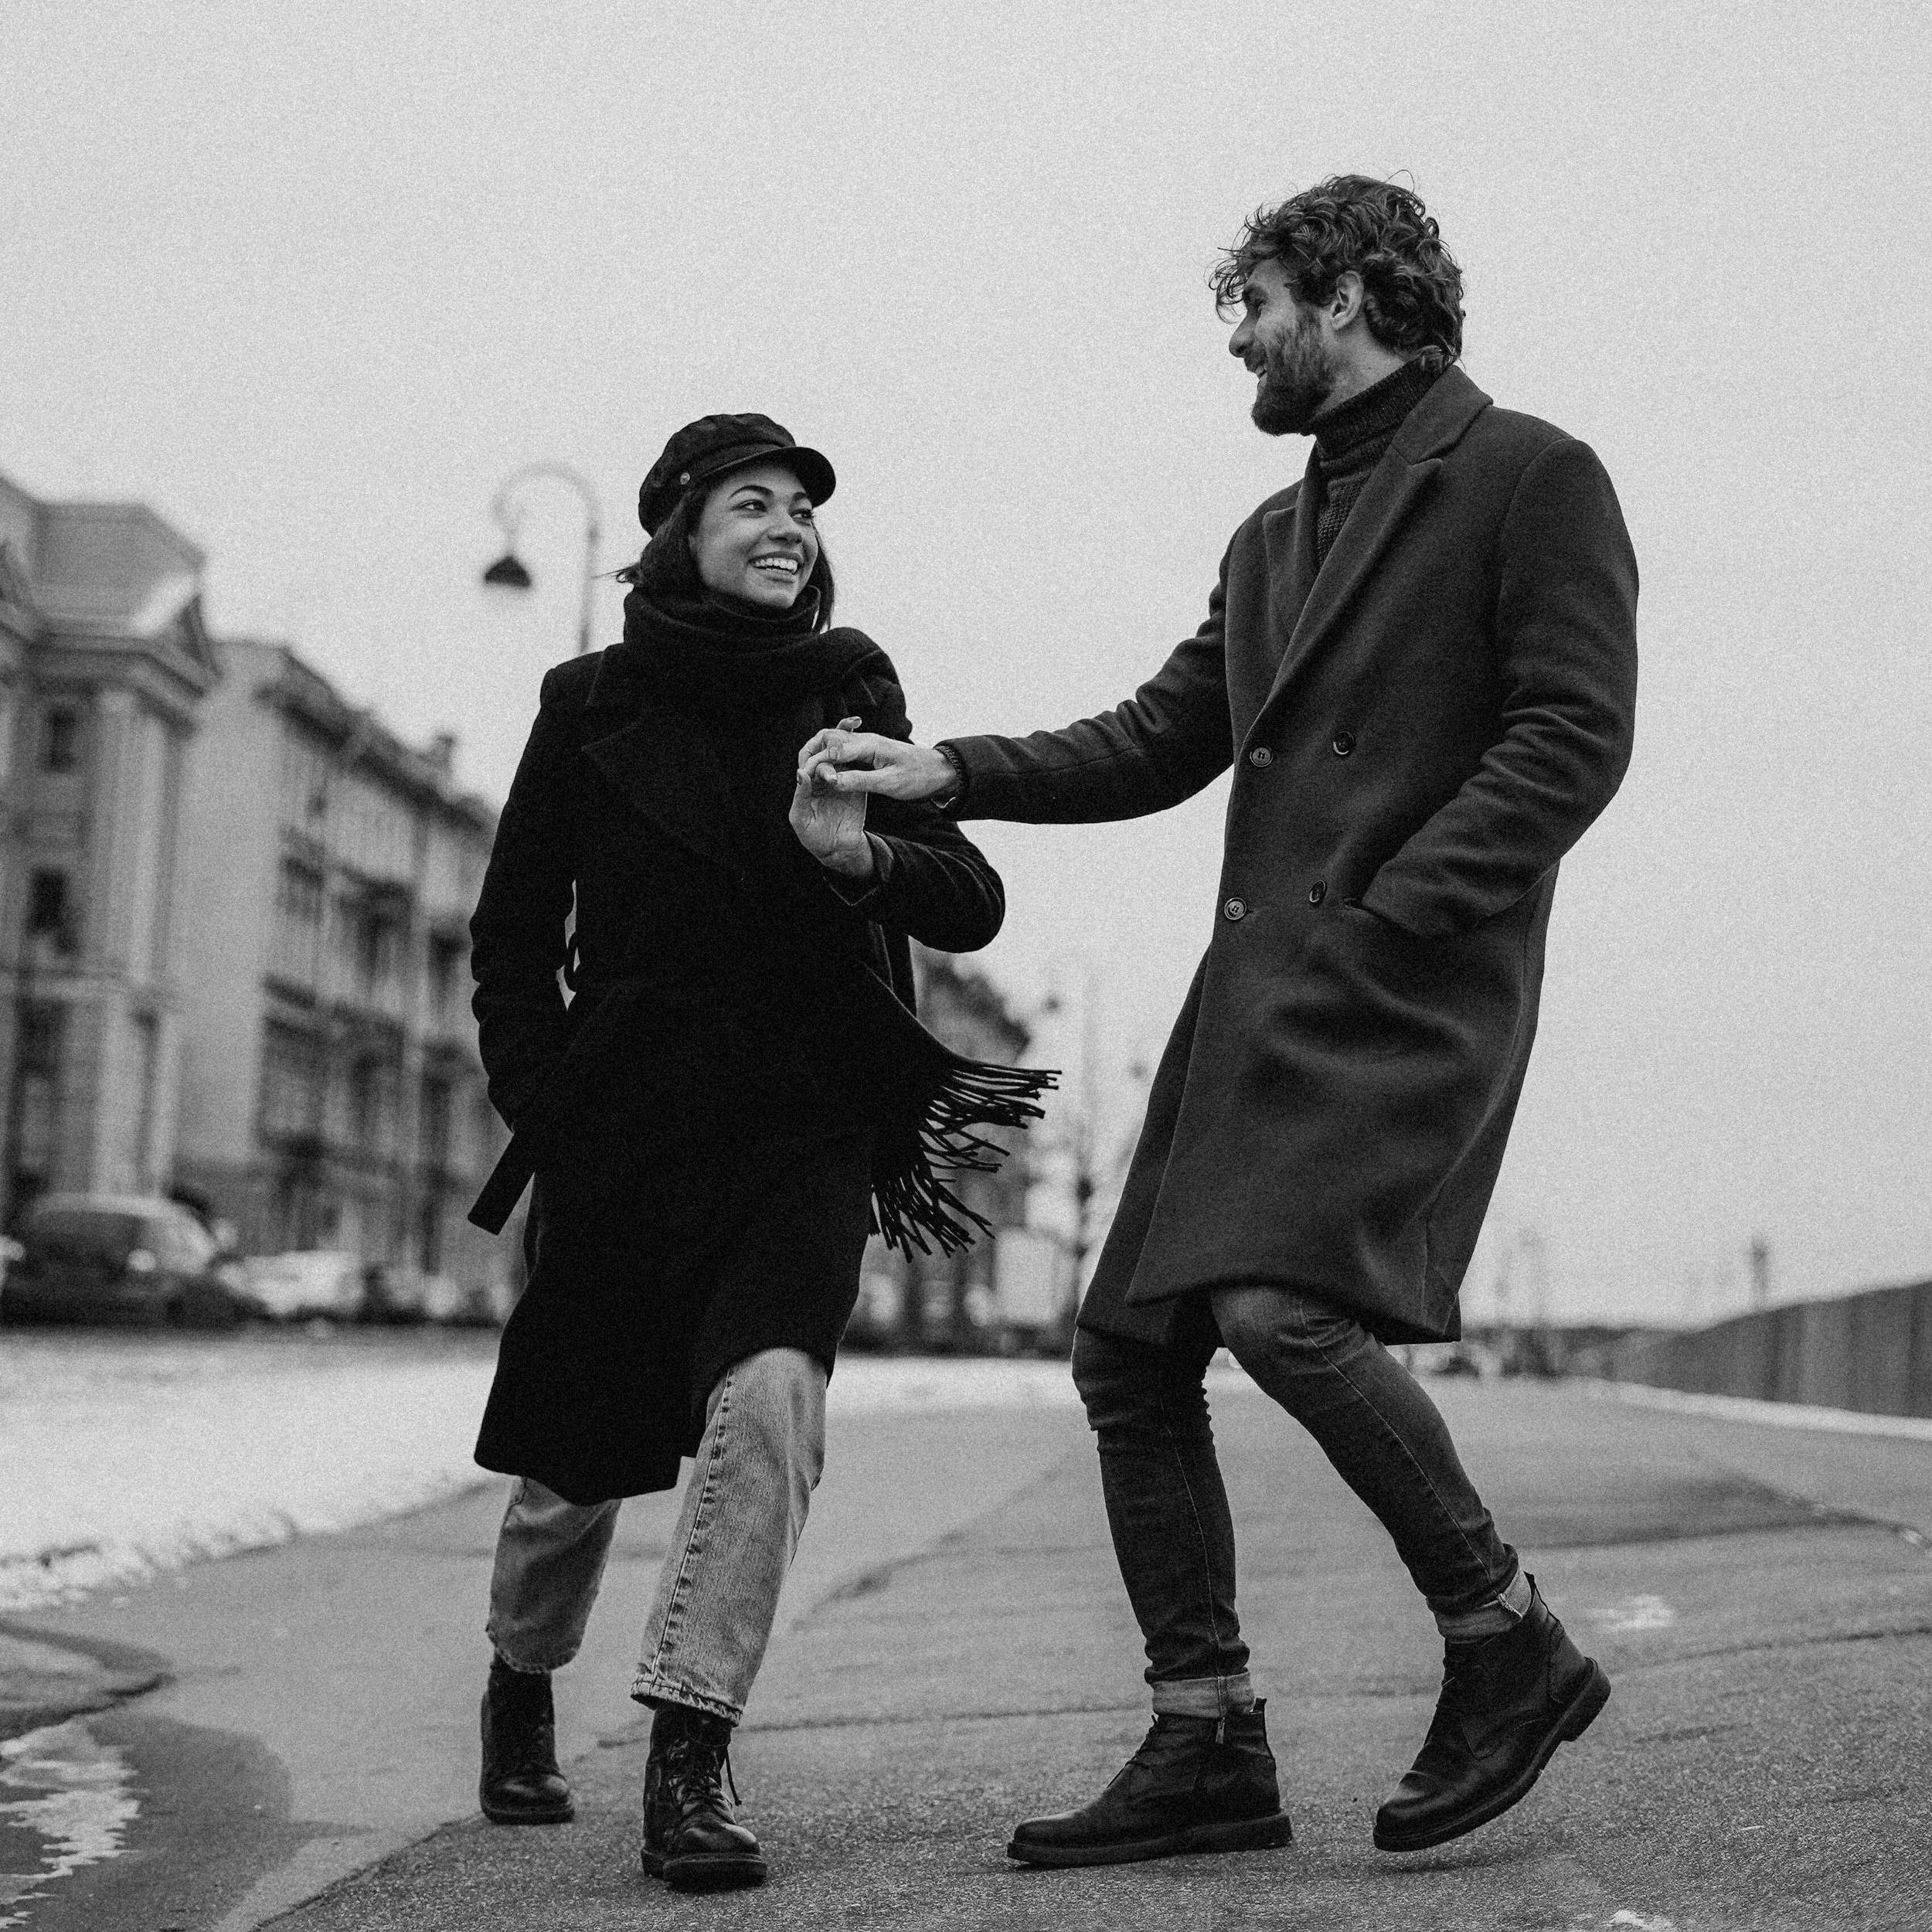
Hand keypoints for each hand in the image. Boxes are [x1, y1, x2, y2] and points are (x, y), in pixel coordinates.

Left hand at [790, 717, 875, 877]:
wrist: (839, 849)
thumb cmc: (813, 837)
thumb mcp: (801, 818)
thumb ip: (801, 795)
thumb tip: (801, 772)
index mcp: (809, 782)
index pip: (811, 759)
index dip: (817, 749)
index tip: (825, 740)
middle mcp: (823, 777)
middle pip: (828, 752)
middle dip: (834, 736)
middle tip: (848, 723)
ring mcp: (841, 779)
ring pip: (844, 755)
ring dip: (849, 739)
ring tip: (855, 722)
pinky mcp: (857, 784)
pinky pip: (859, 767)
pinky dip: (862, 753)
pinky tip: (867, 740)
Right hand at [797, 729, 956, 800]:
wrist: (939, 771)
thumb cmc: (918, 777)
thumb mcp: (889, 784)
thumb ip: (859, 781)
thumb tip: (832, 782)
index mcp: (869, 745)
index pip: (833, 750)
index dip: (816, 763)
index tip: (804, 777)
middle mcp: (865, 740)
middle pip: (828, 739)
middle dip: (811, 753)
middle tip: (800, 772)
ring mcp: (867, 744)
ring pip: (833, 743)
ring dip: (819, 754)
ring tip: (807, 772)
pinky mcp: (869, 751)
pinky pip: (843, 750)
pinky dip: (830, 758)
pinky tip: (826, 769)